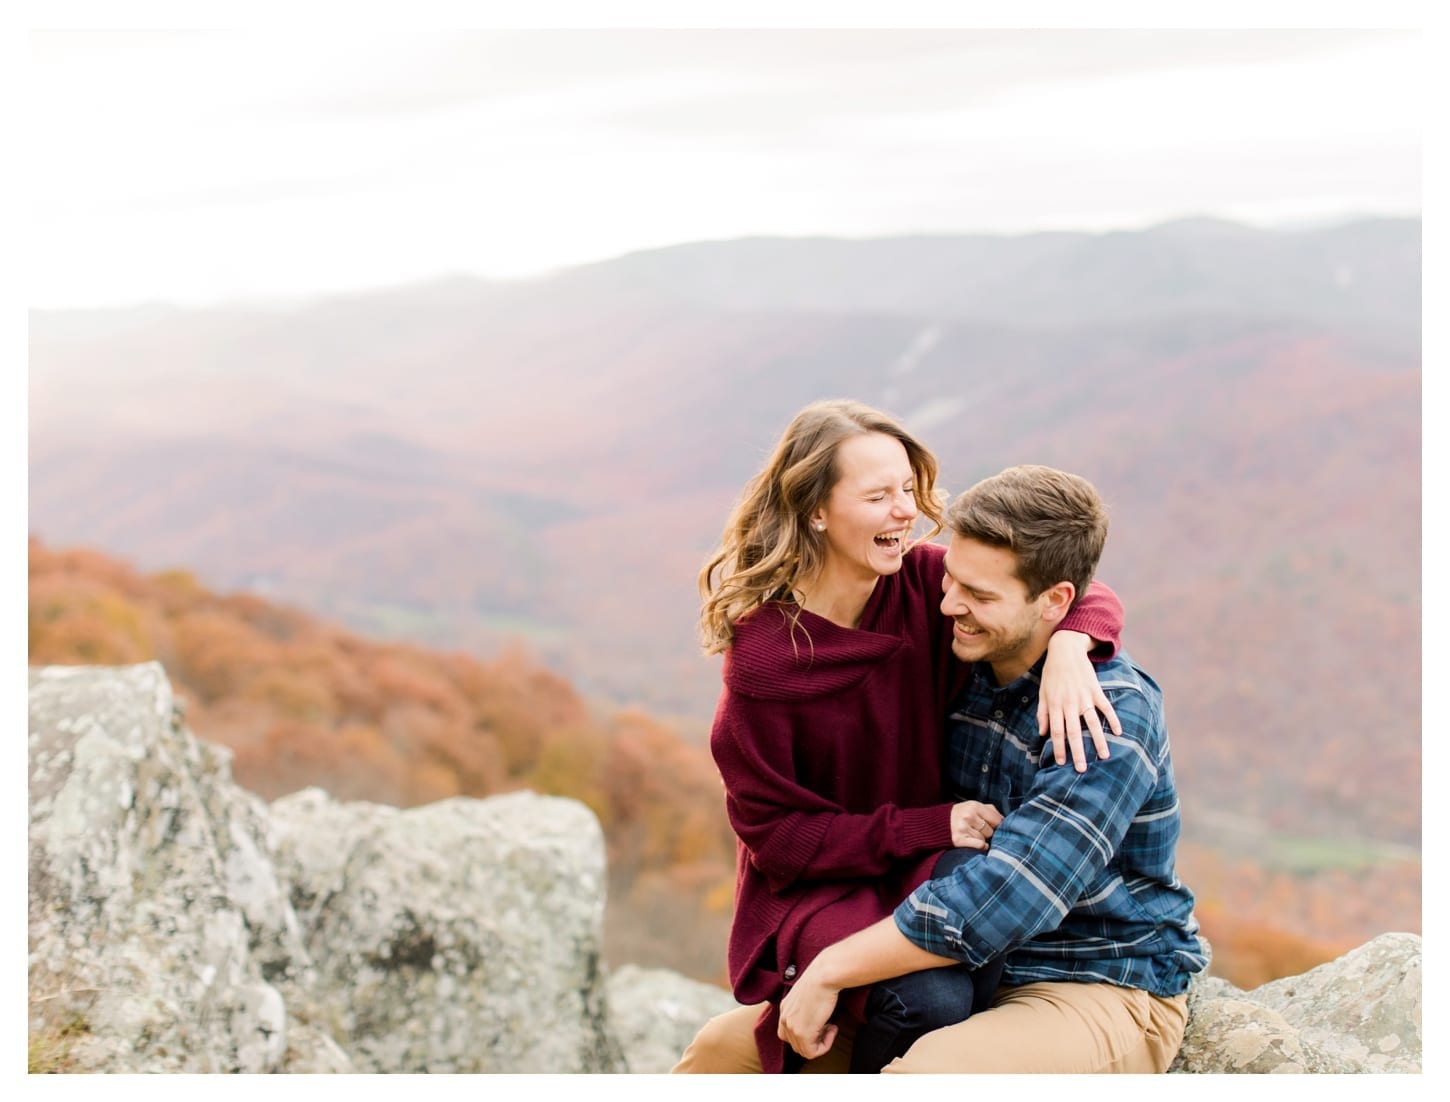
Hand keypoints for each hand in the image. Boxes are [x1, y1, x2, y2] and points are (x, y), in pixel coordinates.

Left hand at [778, 962, 841, 1059]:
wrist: (824, 976)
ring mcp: (791, 1027)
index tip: (821, 1023)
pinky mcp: (802, 1033)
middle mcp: (785, 1018)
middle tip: (828, 1026)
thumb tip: (816, 1019)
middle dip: (814, 1039)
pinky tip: (833, 1028)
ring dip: (820, 1042)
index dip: (806, 1033)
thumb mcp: (808, 994)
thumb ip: (805, 1008)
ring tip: (831, 1026)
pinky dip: (825, 1045)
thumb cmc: (821, 979)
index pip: (788, 1033)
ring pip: (804, 1050)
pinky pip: (812, 1053)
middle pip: (796, 1044)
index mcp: (785, 1008)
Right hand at [950, 800, 1001, 847]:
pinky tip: (973, 842)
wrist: (938, 823)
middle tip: (978, 830)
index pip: (997, 820)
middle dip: (987, 832)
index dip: (996, 825)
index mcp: (974, 806)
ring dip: (980, 839)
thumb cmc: (961, 814)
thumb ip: (990, 810)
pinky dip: (979, 846)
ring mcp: (963, 828)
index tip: (992, 827)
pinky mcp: (958, 840)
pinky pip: (979, 845)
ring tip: (972, 834)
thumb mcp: (974, 806)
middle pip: (990, 831)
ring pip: (984, 839)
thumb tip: (1004, 820)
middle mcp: (968, 816)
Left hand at [1040, 630, 1121, 771]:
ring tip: (1104, 756)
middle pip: (1074, 732)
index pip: (1057, 732)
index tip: (1062, 763)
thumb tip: (1042, 733)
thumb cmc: (1052, 673)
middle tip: (1082, 769)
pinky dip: (1113, 720)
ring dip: (1098, 741)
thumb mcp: (1043, 692)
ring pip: (1092, 723)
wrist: (1065, 650)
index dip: (1059, 748)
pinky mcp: (1096, 690)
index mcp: (1055, 705)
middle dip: (1078, 752)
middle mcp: (1070, 703)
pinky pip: (1106, 708)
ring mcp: (1084, 697)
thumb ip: (1042, 713)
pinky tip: (1118, 733)